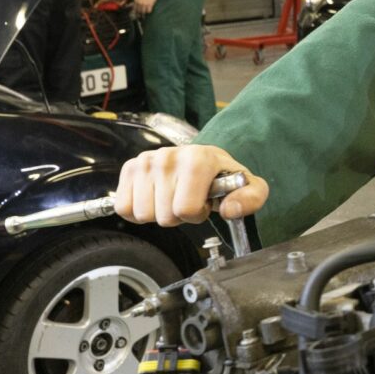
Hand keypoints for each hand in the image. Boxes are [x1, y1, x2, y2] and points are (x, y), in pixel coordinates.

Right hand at [114, 145, 268, 227]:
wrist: (202, 158)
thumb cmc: (222, 176)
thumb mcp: (250, 187)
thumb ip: (250, 199)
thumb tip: (230, 210)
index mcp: (197, 159)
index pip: (185, 209)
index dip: (197, 215)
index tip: (204, 203)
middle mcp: (167, 157)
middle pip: (164, 216)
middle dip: (178, 216)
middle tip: (188, 200)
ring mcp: (145, 161)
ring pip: (143, 214)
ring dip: (159, 213)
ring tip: (174, 197)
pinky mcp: (129, 168)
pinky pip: (124, 208)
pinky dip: (139, 210)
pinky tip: (156, 197)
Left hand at [134, 0, 157, 13]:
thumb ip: (136, 1)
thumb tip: (135, 7)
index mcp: (136, 0)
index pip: (135, 9)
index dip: (136, 13)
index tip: (137, 15)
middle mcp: (140, 3)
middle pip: (139, 11)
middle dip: (140, 14)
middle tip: (141, 17)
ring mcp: (145, 3)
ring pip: (144, 11)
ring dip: (144, 13)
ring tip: (145, 14)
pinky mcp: (150, 4)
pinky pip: (149, 10)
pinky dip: (149, 11)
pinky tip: (149, 10)